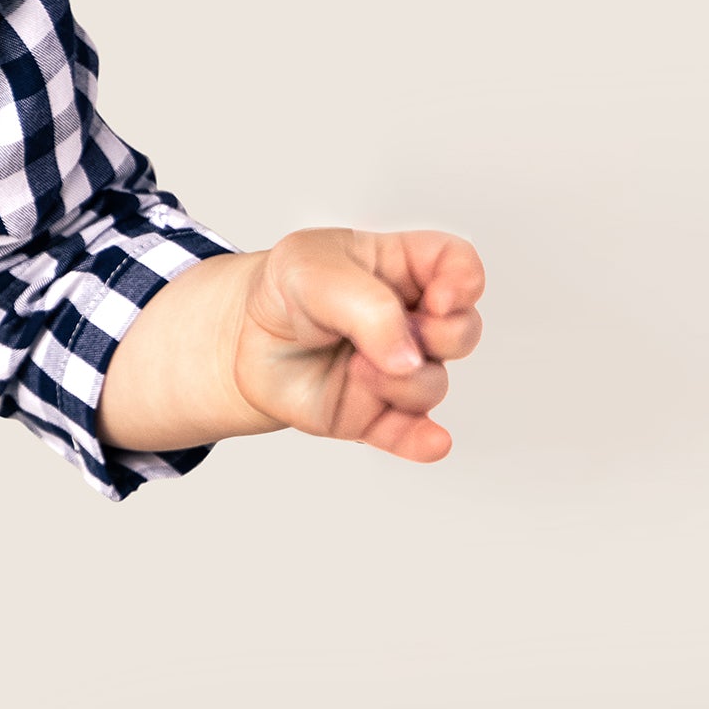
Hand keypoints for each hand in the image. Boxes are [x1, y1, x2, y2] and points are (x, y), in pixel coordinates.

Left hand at [231, 227, 486, 461]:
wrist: (242, 338)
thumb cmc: (285, 290)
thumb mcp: (309, 270)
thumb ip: (367, 306)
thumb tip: (409, 359)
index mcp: (405, 267)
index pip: (460, 266)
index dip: (465, 282)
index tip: (442, 299)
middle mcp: (411, 320)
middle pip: (462, 332)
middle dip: (438, 337)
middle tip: (389, 336)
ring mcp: (395, 369)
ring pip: (434, 384)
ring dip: (402, 383)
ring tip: (355, 369)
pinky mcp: (374, 412)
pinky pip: (412, 435)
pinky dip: (425, 442)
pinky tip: (432, 442)